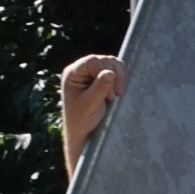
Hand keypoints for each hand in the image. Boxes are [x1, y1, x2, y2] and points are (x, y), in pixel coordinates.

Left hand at [58, 55, 124, 173]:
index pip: (92, 62)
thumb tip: (110, 72)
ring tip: (118, 94)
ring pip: (112, 63)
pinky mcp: (103, 78)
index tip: (111, 94)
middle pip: (104, 60)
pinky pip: (117, 70)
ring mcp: (93, 73)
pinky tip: (119, 91)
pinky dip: (122, 78)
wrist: (83, 133)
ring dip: (120, 76)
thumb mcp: (90, 105)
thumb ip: (99, 88)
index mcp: (73, 73)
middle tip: (116, 96)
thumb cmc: (81, 121)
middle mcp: (82, 70)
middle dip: (114, 75)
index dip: (105, 72)